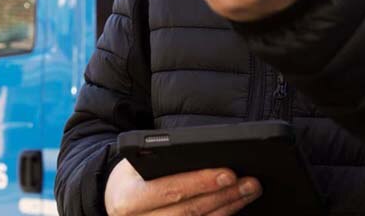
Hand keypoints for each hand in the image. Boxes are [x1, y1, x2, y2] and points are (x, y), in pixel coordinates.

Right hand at [104, 159, 261, 215]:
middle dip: (224, 196)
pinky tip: (234, 207)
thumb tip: (211, 154)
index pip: (170, 190)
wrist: (115, 197)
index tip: (228, 174)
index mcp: (128, 198)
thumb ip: (168, 159)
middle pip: (189, 212)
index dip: (201, 183)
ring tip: (248, 191)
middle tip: (249, 182)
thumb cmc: (134, 174)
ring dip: (228, 208)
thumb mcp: (140, 160)